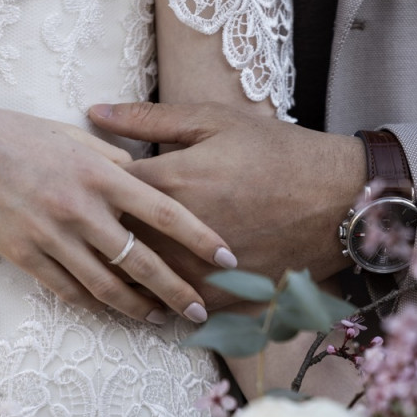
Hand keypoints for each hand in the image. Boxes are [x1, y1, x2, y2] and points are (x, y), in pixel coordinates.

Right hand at [0, 92, 236, 321]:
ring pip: (106, 286)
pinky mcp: (25, 255)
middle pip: (142, 261)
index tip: (228, 259)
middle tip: (200, 311)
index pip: (165, 213)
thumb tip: (151, 180)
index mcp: (101, 174)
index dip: (200, 238)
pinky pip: (67, 291)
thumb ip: (118, 161)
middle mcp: (82, 208)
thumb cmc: (22, 136)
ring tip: (160, 318)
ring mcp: (52, 235)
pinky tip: (114, 313)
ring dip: (138, 307)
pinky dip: (94, 305)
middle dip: (177, 291)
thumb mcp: (77, 138)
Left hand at [88, 101, 365, 308]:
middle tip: (77, 239)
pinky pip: (180, 305)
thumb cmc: (278, 151)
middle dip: (95, 240)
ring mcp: (202, 266)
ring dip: (121, 279)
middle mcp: (178, 229)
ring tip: (105, 278)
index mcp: (171, 180)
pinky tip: (154, 302)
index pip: (105, 190)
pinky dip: (162, 304)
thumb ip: (148, 118)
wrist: (338, 197)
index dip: (87, 190)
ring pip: (142, 282)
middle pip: (115, 243)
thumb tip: (92, 111)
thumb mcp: (215, 120)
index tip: (78, 190)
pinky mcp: (227, 293)